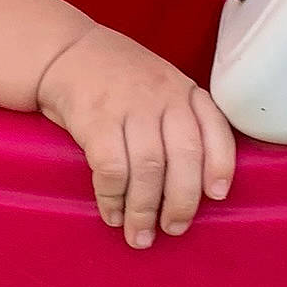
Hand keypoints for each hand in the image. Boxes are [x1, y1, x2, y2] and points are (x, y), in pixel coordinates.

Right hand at [37, 23, 233, 248]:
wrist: (65, 51)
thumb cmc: (118, 78)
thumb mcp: (161, 84)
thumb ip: (181, 119)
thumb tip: (196, 183)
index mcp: (184, 89)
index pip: (215, 129)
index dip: (220, 166)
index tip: (216, 196)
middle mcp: (162, 95)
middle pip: (184, 157)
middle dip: (181, 203)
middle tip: (173, 229)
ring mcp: (128, 105)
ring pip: (148, 169)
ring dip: (144, 210)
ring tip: (139, 235)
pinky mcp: (95, 119)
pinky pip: (110, 169)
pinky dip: (112, 198)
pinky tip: (111, 213)